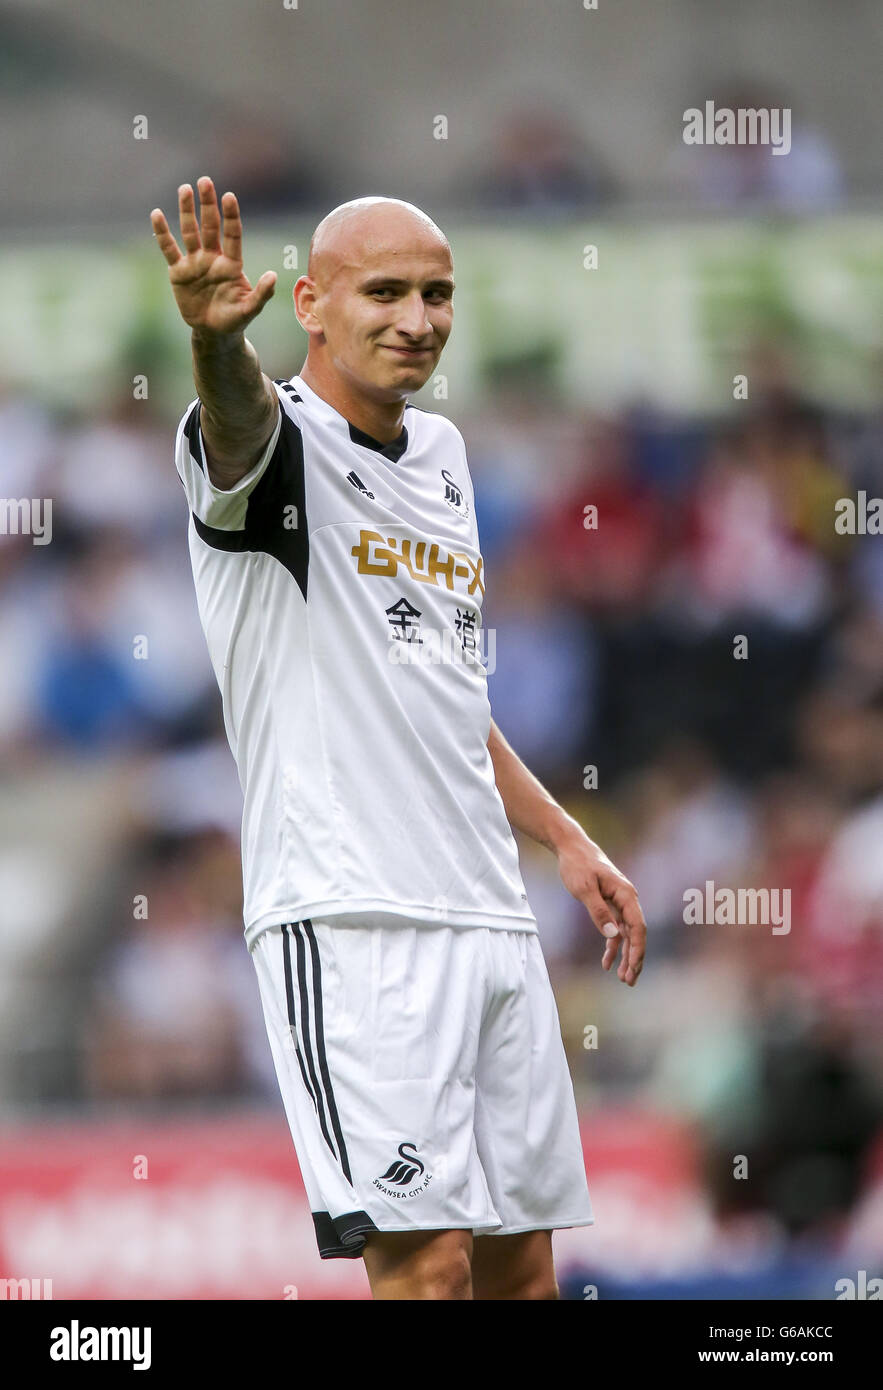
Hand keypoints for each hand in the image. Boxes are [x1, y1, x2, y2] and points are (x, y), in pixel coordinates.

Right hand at [150, 176, 276, 335]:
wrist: (214, 332)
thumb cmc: (235, 319)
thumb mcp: (250, 309)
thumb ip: (261, 294)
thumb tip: (273, 276)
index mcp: (231, 264)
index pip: (232, 235)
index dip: (231, 216)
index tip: (229, 196)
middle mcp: (213, 258)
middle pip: (210, 226)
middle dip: (208, 204)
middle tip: (205, 181)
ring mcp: (195, 263)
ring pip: (190, 232)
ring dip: (187, 211)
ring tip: (185, 189)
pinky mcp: (178, 272)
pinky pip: (169, 249)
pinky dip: (162, 233)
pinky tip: (157, 214)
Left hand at [556, 832, 646, 985]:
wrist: (571, 848)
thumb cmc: (578, 865)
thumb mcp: (585, 889)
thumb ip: (598, 912)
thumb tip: (613, 936)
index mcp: (626, 894)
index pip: (637, 927)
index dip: (637, 949)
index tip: (633, 968)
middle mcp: (627, 899)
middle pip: (635, 934)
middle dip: (634, 958)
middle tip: (630, 981)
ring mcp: (619, 903)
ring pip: (627, 934)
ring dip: (626, 956)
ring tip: (623, 978)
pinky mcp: (610, 904)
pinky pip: (615, 929)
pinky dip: (612, 946)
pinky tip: (607, 962)